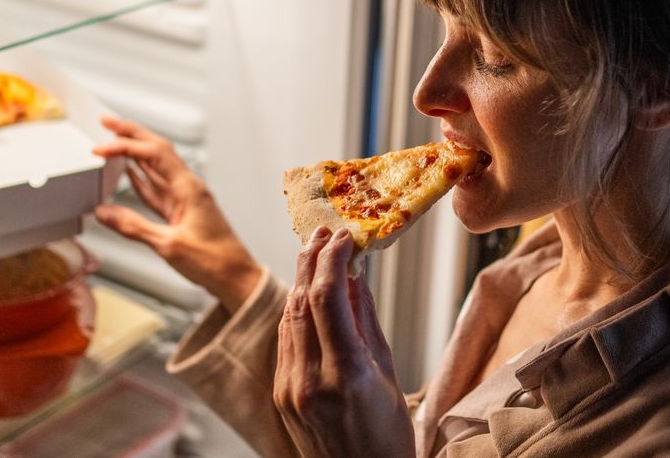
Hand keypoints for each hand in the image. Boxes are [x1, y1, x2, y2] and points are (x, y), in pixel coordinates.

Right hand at [93, 116, 260, 312]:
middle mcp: (188, 187)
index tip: (101, 147)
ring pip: (155, 167)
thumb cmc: (214, 261)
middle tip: (107, 122)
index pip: (154, 154)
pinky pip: (156, 188)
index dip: (126, 146)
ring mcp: (185, 198)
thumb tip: (104, 213)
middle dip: (132, 134)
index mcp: (189, 188)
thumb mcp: (168, 246)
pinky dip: (140, 179)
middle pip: (157, 151)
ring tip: (112, 141)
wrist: (236, 277)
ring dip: (134, 153)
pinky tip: (128, 173)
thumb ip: (134, 227)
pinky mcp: (181, 211)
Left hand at [274, 227, 414, 457]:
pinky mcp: (280, 393)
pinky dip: (297, 309)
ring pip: (289, 318)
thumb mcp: (388, 376)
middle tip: (323, 233)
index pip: (328, 299)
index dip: (332, 259)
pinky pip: (286, 340)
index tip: (344, 236)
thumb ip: (367, 323)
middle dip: (311, 261)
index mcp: (344, 376)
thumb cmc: (386, 439)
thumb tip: (356, 277)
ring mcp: (289, 388)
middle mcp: (308, 380)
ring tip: (314, 252)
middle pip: (301, 302)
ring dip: (300, 280)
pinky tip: (308, 291)